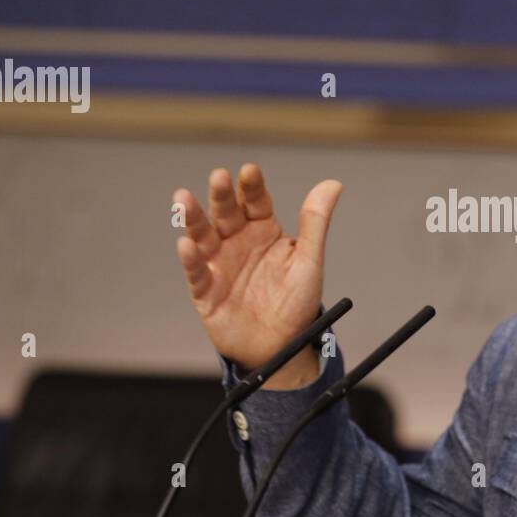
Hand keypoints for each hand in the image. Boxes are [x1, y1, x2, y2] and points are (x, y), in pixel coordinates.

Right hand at [173, 164, 341, 388]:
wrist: (281, 346)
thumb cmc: (296, 302)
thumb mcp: (309, 262)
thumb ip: (315, 223)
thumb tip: (333, 184)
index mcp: (263, 230)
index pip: (255, 201)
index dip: (251, 186)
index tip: (249, 170)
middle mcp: (237, 242)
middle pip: (226, 213)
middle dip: (221, 195)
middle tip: (218, 176)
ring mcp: (219, 264)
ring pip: (202, 236)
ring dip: (193, 219)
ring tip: (183, 199)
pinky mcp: (206, 291)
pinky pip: (197, 272)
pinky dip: (190, 259)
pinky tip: (186, 245)